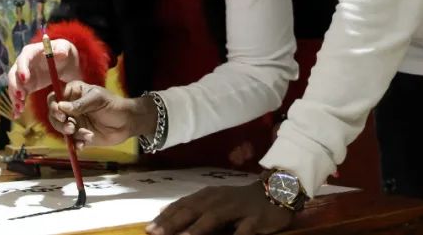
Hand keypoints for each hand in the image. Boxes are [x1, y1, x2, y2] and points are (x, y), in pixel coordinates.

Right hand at [7, 38, 80, 115]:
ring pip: (14, 87)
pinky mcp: (26, 87)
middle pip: (13, 74)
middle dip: (15, 86)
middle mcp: (23, 64)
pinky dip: (17, 105)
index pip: (23, 59)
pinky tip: (17, 115)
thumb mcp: (65, 48)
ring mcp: (23, 76)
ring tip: (20, 108)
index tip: (25, 79)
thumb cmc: (63, 51)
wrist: (63, 63)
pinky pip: (19, 96)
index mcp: (30, 52)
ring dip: (15, 98)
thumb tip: (60, 52)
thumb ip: (62, 50)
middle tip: (21, 96)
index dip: (22, 68)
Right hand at [48, 81, 156, 148]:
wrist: (127, 123)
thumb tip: (61, 106)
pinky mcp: (79, 135)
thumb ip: (80, 104)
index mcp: (73, 93)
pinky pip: (71, 141)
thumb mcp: (98, 100)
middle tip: (71, 128)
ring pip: (62, 129)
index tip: (60, 114)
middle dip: (60, 123)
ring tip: (87, 135)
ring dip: (71, 134)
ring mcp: (74, 122)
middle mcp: (70, 107)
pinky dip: (76, 144)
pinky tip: (84, 144)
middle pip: (54, 116)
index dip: (53, 106)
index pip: (55, 97)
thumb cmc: (113, 105)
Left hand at [147, 182, 294, 234]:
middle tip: (155, 233)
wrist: (275, 191)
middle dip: (172, 223)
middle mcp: (219, 199)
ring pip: (213, 218)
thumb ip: (192, 207)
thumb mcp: (214, 200)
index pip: (182, 205)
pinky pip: (242, 231)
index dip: (165, 217)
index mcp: (208, 195)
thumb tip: (162, 213)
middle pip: (192, 210)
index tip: (148, 229)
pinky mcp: (254, 219)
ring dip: (196, 229)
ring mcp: (236, 208)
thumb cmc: (239, 200)